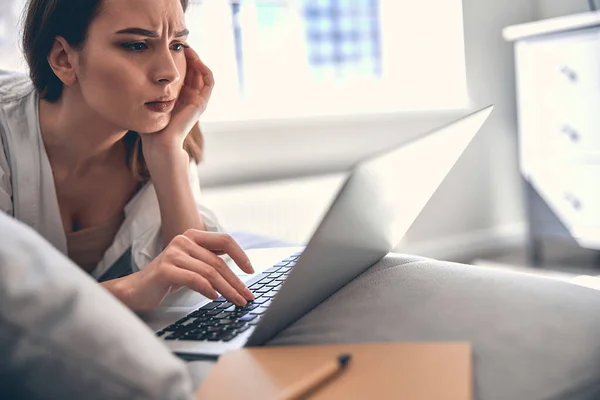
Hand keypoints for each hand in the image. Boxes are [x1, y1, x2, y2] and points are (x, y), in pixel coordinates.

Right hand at [108, 230, 254, 310]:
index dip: (241, 255)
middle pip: (219, 262)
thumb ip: (210, 258)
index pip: (225, 240)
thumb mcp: (192, 263)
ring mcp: (173, 254)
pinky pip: (195, 280)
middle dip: (236, 281)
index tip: (251, 270)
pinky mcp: (166, 270)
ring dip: (227, 290)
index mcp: (192, 236)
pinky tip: (215, 298)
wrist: (136, 290)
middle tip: (247, 296)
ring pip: (210, 272)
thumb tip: (239, 263)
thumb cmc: (167, 278)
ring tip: (236, 300)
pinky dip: (208, 290)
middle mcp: (183, 241)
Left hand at [141, 46, 213, 157]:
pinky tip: (193, 58)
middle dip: (188, 56)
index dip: (179, 60)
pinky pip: (209, 81)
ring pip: (203, 73)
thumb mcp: (146, 102)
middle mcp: (190, 98)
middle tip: (178, 43)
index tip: (169, 48)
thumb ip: (145, 91)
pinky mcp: (201, 103)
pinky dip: (204, 68)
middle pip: (194, 71)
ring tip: (187, 48)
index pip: (183, 74)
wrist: (159, 143)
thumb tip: (129, 75)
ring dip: (197, 59)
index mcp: (179, 98)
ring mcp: (197, 101)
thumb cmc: (150, 128)